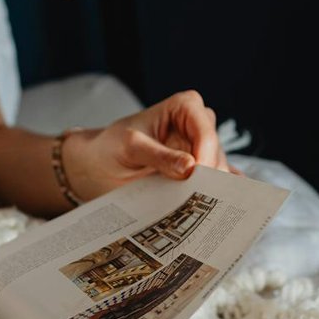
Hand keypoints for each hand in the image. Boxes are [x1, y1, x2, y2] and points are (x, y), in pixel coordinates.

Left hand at [62, 89, 234, 200]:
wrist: (100, 164)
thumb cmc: (112, 147)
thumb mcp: (131, 148)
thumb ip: (160, 156)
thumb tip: (190, 168)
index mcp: (186, 106)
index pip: (205, 133)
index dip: (204, 158)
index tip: (193, 181)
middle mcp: (199, 124)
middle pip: (216, 154)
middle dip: (208, 178)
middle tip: (196, 201)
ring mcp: (202, 149)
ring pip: (219, 172)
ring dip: (208, 191)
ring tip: (194, 210)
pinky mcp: (201, 170)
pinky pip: (217, 184)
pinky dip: (214, 198)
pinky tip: (208, 211)